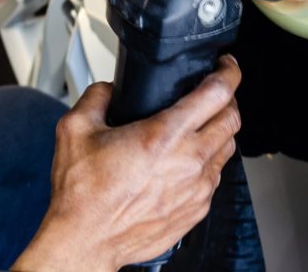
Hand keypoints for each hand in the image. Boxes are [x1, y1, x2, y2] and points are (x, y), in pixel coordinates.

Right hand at [12, 56, 242, 271]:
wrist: (85, 242)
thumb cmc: (82, 196)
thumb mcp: (74, 131)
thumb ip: (95, 97)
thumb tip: (108, 88)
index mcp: (165, 135)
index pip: (217, 92)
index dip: (229, 72)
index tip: (226, 65)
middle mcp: (189, 160)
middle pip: (233, 118)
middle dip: (228, 100)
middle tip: (215, 95)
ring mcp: (198, 186)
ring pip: (229, 147)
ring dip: (220, 132)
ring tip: (203, 128)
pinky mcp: (198, 208)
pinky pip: (217, 177)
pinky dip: (210, 163)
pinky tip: (190, 162)